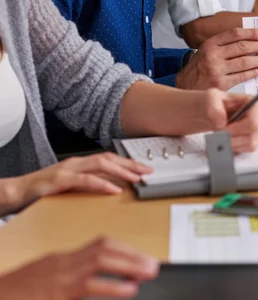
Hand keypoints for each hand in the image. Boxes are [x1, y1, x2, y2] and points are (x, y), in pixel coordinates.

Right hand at [0, 237, 158, 298]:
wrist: (0, 294)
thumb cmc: (21, 291)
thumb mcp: (49, 278)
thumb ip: (71, 275)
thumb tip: (95, 278)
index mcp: (64, 259)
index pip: (100, 244)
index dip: (123, 248)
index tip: (138, 255)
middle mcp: (65, 262)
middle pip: (105, 248)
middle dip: (131, 255)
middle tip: (152, 264)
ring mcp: (62, 276)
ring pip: (101, 261)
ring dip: (128, 265)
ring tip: (147, 272)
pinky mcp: (61, 293)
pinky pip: (91, 285)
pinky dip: (113, 286)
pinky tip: (129, 289)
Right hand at [7, 153, 152, 213]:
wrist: (18, 192)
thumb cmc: (44, 190)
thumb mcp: (71, 185)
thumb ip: (89, 184)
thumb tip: (113, 188)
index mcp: (81, 164)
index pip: (109, 158)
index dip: (128, 162)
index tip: (145, 168)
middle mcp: (77, 162)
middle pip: (109, 158)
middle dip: (130, 164)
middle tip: (148, 171)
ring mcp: (68, 169)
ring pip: (100, 165)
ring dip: (121, 171)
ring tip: (136, 178)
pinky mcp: (61, 180)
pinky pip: (85, 180)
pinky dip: (101, 184)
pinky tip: (114, 189)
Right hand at [176, 28, 257, 90]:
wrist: (184, 86)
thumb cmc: (198, 68)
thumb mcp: (206, 50)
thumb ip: (224, 45)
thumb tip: (250, 41)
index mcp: (210, 43)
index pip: (235, 34)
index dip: (252, 33)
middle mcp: (213, 55)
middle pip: (242, 47)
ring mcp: (217, 69)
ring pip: (244, 62)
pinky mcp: (221, 84)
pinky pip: (242, 76)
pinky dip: (253, 72)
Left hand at [199, 88, 257, 152]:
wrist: (214, 111)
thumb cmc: (216, 103)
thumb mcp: (211, 98)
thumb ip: (214, 107)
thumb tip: (221, 122)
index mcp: (255, 102)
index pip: (254, 122)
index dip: (237, 129)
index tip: (222, 129)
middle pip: (252, 135)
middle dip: (233, 137)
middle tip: (219, 133)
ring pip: (250, 144)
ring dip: (233, 142)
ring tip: (222, 135)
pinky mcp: (257, 139)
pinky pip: (247, 149)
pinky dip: (235, 147)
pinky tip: (228, 139)